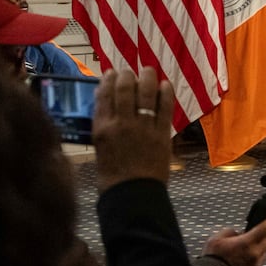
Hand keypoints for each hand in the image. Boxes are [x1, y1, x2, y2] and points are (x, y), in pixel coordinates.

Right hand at [93, 67, 174, 191]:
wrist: (132, 195)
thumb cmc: (112, 176)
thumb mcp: (99, 148)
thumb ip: (103, 126)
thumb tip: (107, 107)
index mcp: (102, 128)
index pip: (103, 95)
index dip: (108, 79)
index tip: (111, 72)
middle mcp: (121, 123)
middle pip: (124, 89)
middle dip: (127, 75)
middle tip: (130, 71)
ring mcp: (143, 127)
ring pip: (145, 93)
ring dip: (148, 78)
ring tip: (148, 70)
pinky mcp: (161, 134)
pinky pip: (165, 108)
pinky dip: (166, 93)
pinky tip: (166, 84)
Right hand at [203, 218, 265, 265]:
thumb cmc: (213, 261)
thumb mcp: (216, 240)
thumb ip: (230, 232)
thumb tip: (238, 234)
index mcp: (247, 243)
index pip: (265, 228)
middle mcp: (255, 255)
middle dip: (263, 236)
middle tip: (255, 235)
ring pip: (263, 254)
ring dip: (257, 250)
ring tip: (244, 252)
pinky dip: (252, 262)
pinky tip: (241, 264)